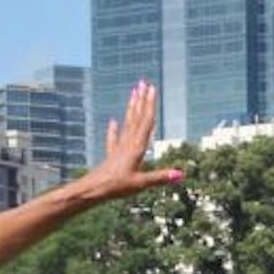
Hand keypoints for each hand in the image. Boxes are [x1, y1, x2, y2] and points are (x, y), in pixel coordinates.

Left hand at [75, 80, 184, 204]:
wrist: (92, 190)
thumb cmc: (116, 187)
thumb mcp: (141, 183)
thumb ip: (160, 177)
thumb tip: (180, 174)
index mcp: (137, 148)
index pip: (146, 121)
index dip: (150, 104)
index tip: (151, 88)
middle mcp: (128, 144)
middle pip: (136, 118)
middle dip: (141, 100)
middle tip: (143, 82)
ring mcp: (119, 149)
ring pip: (127, 124)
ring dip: (131, 108)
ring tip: (133, 93)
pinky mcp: (111, 157)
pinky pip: (113, 140)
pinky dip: (113, 130)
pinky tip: (113, 121)